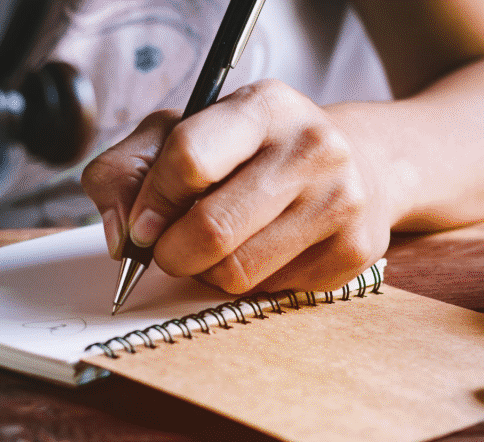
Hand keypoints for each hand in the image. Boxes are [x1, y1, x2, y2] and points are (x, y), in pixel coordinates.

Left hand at [82, 80, 396, 293]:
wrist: (359, 166)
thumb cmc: (255, 153)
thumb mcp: (186, 132)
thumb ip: (129, 169)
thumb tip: (124, 234)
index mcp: (266, 106)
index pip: (189, 159)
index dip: (152, 203)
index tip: (145, 223)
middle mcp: (314, 148)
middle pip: (212, 230)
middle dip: (174, 253)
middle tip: (172, 249)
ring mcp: (341, 201)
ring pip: (237, 273)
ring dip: (211, 272)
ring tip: (224, 247)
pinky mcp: (354, 250)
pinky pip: (271, 293)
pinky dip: (253, 283)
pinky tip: (267, 254)